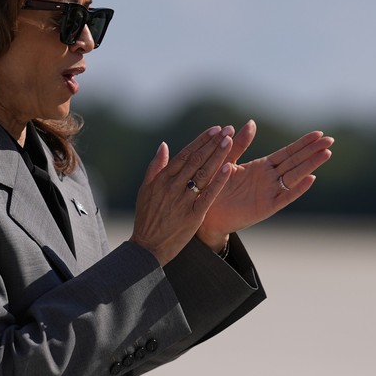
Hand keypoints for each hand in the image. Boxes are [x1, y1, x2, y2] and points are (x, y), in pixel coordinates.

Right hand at [130, 126, 233, 265]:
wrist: (148, 246)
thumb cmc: (146, 217)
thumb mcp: (145, 190)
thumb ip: (155, 167)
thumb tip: (164, 145)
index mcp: (161, 179)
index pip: (185, 154)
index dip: (201, 141)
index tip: (215, 130)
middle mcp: (172, 186)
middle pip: (196, 160)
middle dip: (213, 143)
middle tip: (227, 130)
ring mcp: (183, 200)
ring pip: (204, 173)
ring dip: (218, 156)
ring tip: (230, 141)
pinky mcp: (193, 214)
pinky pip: (209, 194)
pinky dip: (219, 180)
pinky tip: (229, 168)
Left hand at [197, 120, 333, 241]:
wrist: (205, 211)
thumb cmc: (214, 186)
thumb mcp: (226, 160)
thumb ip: (239, 144)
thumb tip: (251, 122)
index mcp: (261, 166)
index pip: (287, 153)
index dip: (302, 143)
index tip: (319, 133)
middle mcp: (269, 178)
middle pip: (295, 162)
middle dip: (312, 151)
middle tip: (330, 140)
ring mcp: (269, 193)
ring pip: (294, 176)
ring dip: (310, 165)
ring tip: (326, 153)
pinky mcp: (265, 207)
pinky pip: (284, 197)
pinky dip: (297, 189)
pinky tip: (310, 179)